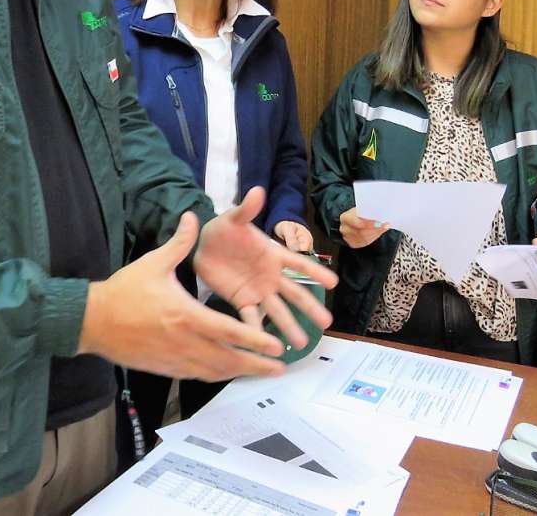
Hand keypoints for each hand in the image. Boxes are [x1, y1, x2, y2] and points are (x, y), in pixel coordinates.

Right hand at [78, 210, 290, 380]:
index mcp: (185, 315)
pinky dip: (218, 374)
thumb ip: (179, 242)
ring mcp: (175, 359)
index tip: (275, 346)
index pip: (228, 331)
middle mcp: (184, 341)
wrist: (93, 321)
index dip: (254, 340)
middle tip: (280, 368)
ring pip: (215, 371)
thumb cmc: (124, 290)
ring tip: (263, 372)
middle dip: (256, 364)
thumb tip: (192, 216)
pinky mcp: (166, 368)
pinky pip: (198, 375)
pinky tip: (229, 372)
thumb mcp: (153, 262)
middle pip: (228, 359)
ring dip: (240, 372)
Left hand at [195, 187, 336, 349]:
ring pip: (277, 310)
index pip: (298, 263)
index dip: (315, 272)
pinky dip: (258, 331)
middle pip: (294, 293)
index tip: (334, 283)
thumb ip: (246, 209)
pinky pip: (252, 318)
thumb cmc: (223, 230)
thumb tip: (257, 190)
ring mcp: (257, 290)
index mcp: (272, 254)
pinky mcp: (241, 300)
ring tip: (302, 343)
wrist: (202, 246)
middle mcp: (270, 275)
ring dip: (289, 326)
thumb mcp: (234, 218)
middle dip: (309, 307)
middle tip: (326, 322)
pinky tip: (267, 346)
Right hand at [338, 207, 389, 248]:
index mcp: (345, 217)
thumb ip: (368, 212)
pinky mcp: (352, 243)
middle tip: (386, 226)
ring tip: (384, 228)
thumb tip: (381, 217)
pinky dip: (373, 237)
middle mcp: (344, 228)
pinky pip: (364, 242)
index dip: (369, 224)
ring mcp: (347, 237)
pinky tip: (378, 232)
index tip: (380, 222)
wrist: (350, 221)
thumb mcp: (360, 209)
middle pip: (362, 232)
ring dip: (376, 233)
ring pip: (364, 238)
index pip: (357, 222)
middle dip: (375, 229)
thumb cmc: (357, 214)